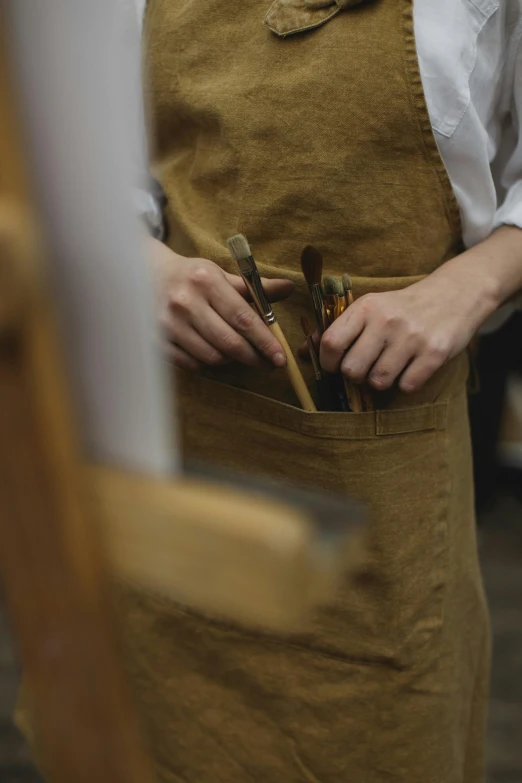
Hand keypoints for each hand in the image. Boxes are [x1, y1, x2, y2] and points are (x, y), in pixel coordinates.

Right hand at [148, 237, 293, 370]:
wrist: (144, 277)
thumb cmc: (192, 278)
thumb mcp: (221, 275)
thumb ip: (256, 286)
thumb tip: (289, 289)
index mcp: (206, 281)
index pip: (243, 318)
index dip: (265, 341)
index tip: (280, 357)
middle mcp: (185, 302)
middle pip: (229, 342)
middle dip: (253, 357)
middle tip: (267, 364)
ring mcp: (168, 324)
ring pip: (212, 357)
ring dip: (232, 361)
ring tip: (240, 354)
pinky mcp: (157, 341)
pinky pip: (193, 364)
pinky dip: (209, 365)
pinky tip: (217, 355)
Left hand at [319, 262, 499, 392]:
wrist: (454, 295)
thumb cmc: (402, 308)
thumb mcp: (370, 309)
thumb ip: (337, 329)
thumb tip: (304, 353)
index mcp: (366, 308)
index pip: (331, 343)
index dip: (327, 363)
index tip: (335, 365)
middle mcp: (387, 321)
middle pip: (352, 370)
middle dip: (356, 375)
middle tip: (367, 367)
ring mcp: (412, 338)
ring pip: (379, 382)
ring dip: (381, 381)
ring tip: (389, 366)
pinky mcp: (435, 353)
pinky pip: (407, 386)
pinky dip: (406, 383)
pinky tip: (410, 368)